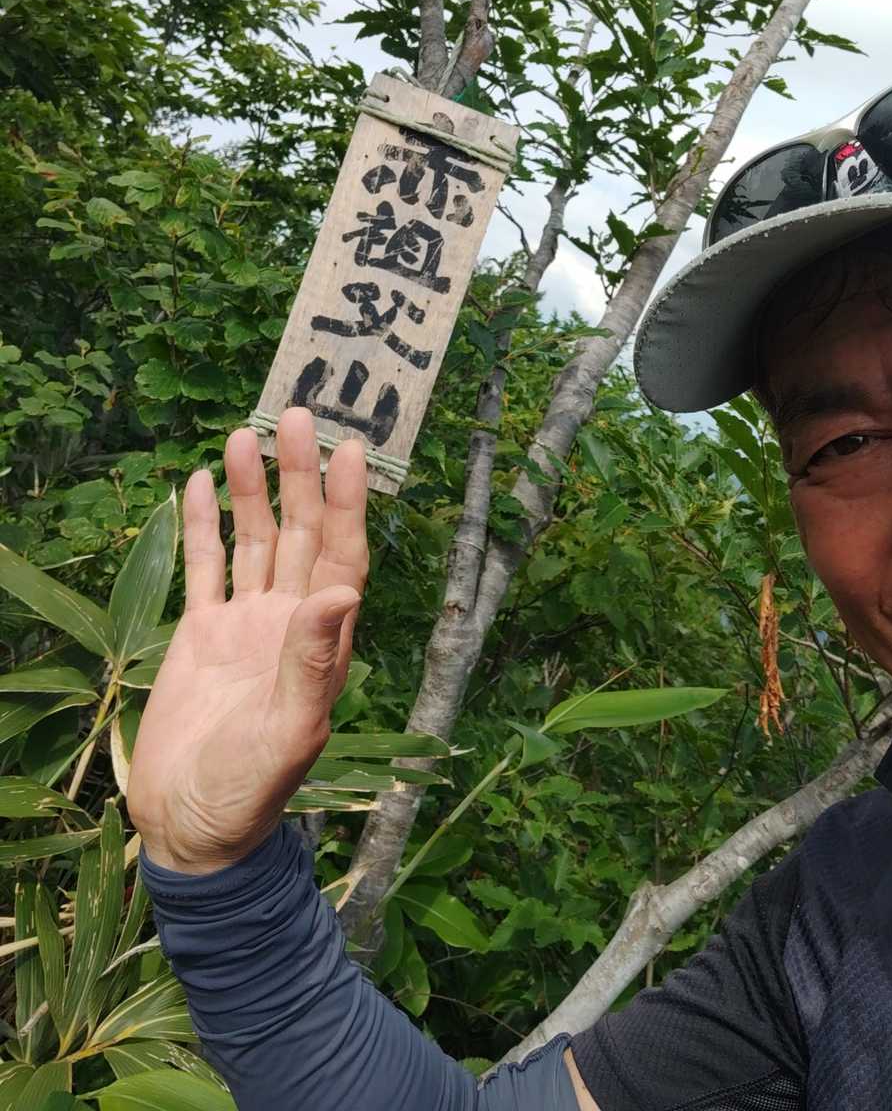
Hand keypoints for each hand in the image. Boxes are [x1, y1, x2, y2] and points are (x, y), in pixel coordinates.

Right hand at [128, 407, 367, 874]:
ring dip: (253, 489)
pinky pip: (205, 567)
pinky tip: (202, 484)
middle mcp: (289, 620)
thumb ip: (315, 660)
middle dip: (301, 476)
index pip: (342, 555)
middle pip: (300, 533)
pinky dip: (203, 526)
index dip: (349, 504)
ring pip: (253, 541)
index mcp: (322, 640)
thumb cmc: (251, 789)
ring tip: (247, 433)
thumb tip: (344, 592)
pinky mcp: (200, 633)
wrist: (191, 825)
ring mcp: (245, 624)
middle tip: (298, 413)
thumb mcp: (291, 729)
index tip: (354, 450)